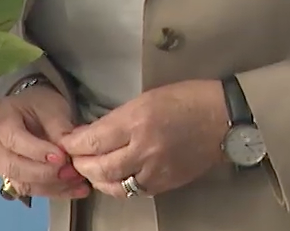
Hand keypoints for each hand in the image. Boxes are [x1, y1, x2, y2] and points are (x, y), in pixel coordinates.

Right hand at [0, 82, 91, 200]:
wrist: (29, 110)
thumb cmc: (39, 105)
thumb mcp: (52, 107)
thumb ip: (59, 128)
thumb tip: (68, 154)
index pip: (13, 139)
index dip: (37, 151)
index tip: (62, 157)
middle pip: (13, 167)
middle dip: (44, 174)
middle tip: (72, 171)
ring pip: (21, 184)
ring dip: (52, 186)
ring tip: (78, 182)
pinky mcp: (10, 178)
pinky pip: (30, 191)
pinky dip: (54, 192)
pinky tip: (76, 189)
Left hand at [59, 79, 226, 198]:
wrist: (222, 118)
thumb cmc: (186, 99)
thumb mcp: (146, 99)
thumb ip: (118, 118)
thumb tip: (93, 132)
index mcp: (136, 121)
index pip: (93, 140)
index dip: (73, 144)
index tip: (66, 142)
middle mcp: (143, 148)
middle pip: (99, 167)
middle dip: (80, 164)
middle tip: (74, 158)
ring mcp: (156, 170)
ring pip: (114, 185)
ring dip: (96, 180)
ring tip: (90, 171)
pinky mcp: (166, 183)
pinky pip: (135, 191)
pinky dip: (119, 186)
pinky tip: (114, 178)